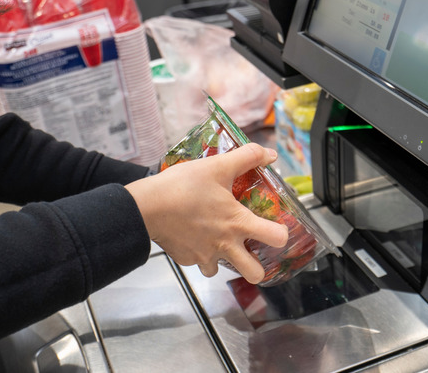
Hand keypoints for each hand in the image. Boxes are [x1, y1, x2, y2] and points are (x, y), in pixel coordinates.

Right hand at [125, 143, 288, 282]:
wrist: (145, 207)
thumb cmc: (182, 187)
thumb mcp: (218, 166)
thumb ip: (247, 157)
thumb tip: (269, 154)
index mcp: (238, 223)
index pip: (277, 238)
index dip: (282, 235)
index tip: (277, 230)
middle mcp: (225, 245)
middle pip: (255, 274)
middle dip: (257, 268)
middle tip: (251, 253)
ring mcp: (205, 256)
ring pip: (221, 270)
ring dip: (222, 260)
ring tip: (216, 241)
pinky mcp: (186, 260)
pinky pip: (197, 262)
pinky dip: (197, 253)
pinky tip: (192, 236)